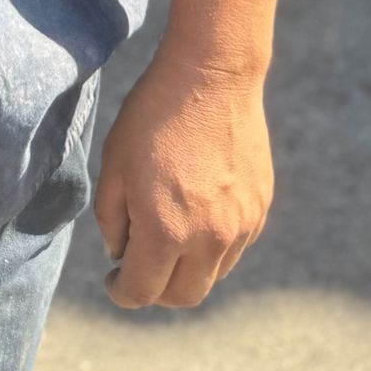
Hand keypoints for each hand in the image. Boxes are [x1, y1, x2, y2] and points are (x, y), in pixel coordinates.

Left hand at [92, 48, 273, 308]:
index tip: (113, 279)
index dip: (121, 292)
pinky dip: (212, 246)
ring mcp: (240, 226)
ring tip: (168, 237)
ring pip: (212, 275)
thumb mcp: (114, 163)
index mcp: (164, 230)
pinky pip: (234, 247)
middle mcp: (208, 239)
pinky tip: (196, 213)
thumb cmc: (153, 115)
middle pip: (183, 296)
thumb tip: (121, 253)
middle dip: (156, 291)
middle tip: (140, 267)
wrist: (212, 75)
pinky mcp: (260, 208)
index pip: (142, 291)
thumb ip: (111, 218)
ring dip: (187, 270)